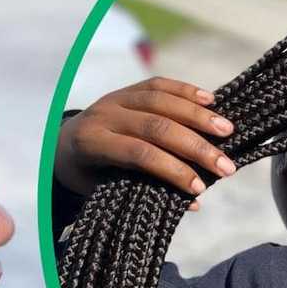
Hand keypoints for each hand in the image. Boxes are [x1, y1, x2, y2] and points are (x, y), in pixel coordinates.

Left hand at [54, 77, 236, 207]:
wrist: (60, 145)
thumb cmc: (86, 175)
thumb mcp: (104, 190)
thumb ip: (144, 193)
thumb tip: (194, 203)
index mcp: (92, 144)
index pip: (139, 154)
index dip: (171, 170)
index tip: (200, 188)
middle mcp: (103, 115)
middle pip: (156, 126)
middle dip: (195, 147)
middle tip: (226, 166)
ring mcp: (114, 98)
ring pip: (160, 100)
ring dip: (197, 116)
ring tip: (226, 131)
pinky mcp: (126, 88)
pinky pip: (159, 84)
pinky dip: (186, 91)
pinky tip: (211, 101)